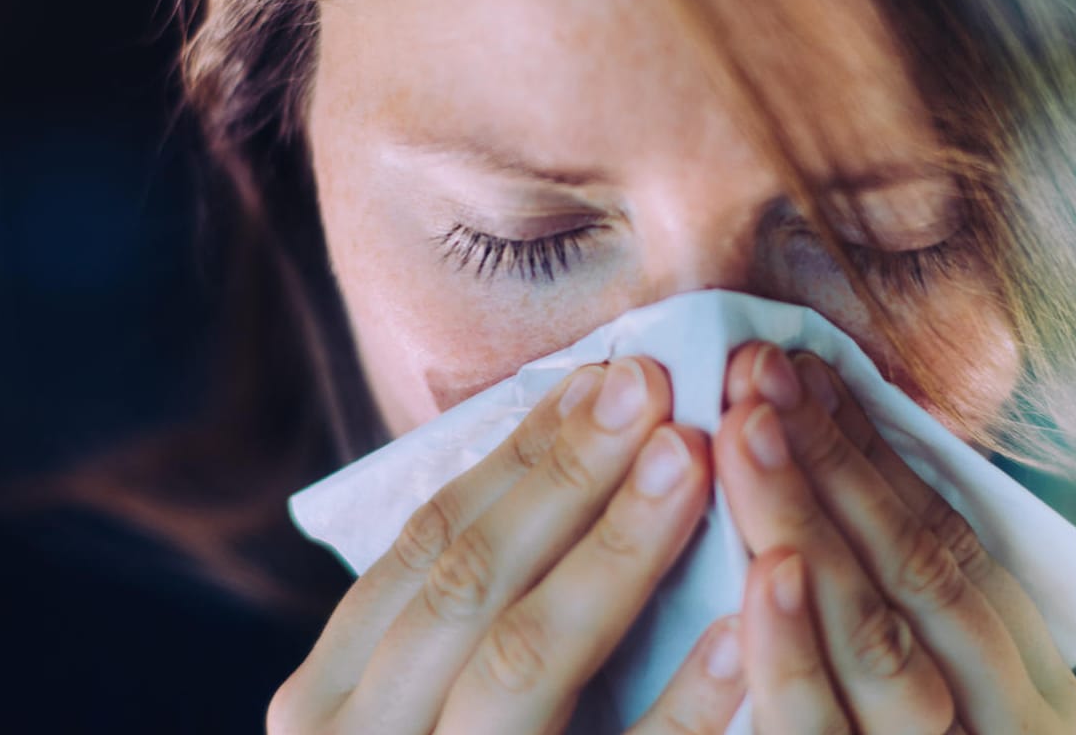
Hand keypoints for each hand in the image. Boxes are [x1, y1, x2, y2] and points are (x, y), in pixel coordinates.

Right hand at [268, 357, 745, 734]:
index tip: (606, 374)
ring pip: (519, 667)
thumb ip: (465, 605)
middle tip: (658, 388)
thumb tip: (569, 443)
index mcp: (329, 698)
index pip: (428, 546)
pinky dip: (680, 708)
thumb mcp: (419, 701)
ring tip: (697, 463)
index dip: (519, 456)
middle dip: (566, 479)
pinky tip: (746, 632)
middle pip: (467, 586)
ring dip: (613, 557)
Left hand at [716, 344, 1075, 733]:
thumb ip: (905, 612)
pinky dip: (791, 654)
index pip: (952, 547)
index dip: (872, 452)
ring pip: (878, 641)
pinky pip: (818, 734)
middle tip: (761, 370)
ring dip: (806, 524)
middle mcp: (1016, 725)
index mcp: (1037, 694)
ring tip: (745, 430)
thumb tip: (831, 466)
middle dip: (835, 460)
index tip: (804, 366)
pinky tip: (762, 576)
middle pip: (920, 575)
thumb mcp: (949, 695)